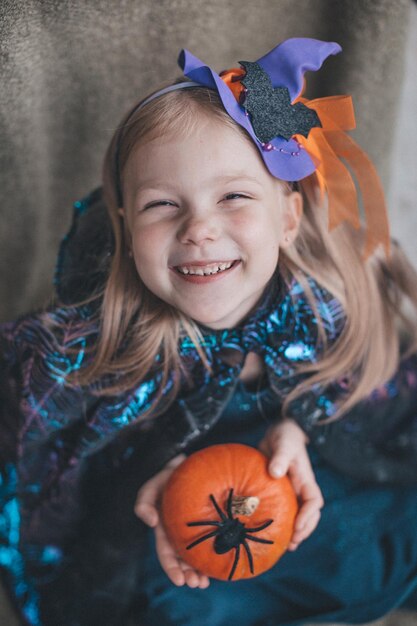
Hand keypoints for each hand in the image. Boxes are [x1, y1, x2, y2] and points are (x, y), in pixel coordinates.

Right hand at [134, 454, 209, 588]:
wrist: (183, 465)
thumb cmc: (165, 478)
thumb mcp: (150, 488)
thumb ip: (144, 504)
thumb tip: (150, 522)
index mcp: (164, 530)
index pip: (166, 554)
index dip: (171, 568)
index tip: (179, 581)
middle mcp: (178, 534)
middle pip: (182, 560)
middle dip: (188, 575)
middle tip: (197, 584)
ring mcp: (193, 530)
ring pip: (196, 556)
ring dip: (199, 572)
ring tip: (205, 583)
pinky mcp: (208, 523)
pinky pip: (211, 542)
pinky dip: (213, 556)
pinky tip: (218, 565)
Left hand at [258, 419, 323, 550]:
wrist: (280, 433)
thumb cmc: (285, 438)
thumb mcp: (283, 445)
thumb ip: (280, 457)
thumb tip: (275, 472)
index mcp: (306, 480)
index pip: (314, 502)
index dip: (308, 516)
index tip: (297, 527)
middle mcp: (302, 489)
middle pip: (310, 515)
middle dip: (304, 530)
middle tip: (292, 544)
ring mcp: (293, 492)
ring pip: (299, 516)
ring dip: (295, 532)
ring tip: (286, 546)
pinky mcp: (281, 493)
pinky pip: (285, 511)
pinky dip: (282, 523)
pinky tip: (272, 534)